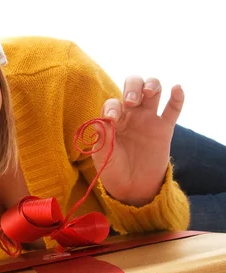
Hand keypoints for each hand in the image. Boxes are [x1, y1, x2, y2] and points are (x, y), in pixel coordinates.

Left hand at [91, 76, 183, 205]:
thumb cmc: (113, 170)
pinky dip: (177, 97)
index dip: (112, 106)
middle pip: (133, 86)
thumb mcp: (104, 157)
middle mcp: (130, 114)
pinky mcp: (164, 128)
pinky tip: (177, 88)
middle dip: (132, 87)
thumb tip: (96, 123)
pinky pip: (173, 109)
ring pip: (153, 91)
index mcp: (113, 119)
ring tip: (148, 92)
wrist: (132, 188)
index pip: (113, 103)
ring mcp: (148, 119)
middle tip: (132, 100)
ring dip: (151, 84)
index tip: (112, 117)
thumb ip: (102, 140)